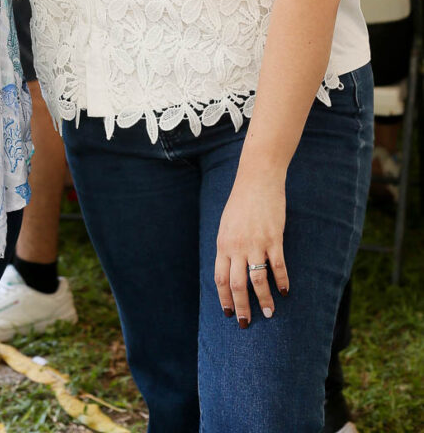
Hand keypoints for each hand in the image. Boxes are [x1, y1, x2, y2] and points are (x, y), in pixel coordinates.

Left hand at [214, 173, 288, 327]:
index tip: (229, 313)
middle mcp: (237, 247)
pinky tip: (285, 292)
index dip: (224, 298)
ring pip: (257, 280)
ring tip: (270, 313)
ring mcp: (256, 243)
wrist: (257, 180)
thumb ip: (227, 247)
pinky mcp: (274, 238)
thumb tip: (229, 267)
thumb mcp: (226, 225)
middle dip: (242, 307)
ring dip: (263, 300)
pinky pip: (278, 266)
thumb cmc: (241, 202)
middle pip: (236, 284)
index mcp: (223, 244)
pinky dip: (282, 281)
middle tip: (246, 323)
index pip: (220, 279)